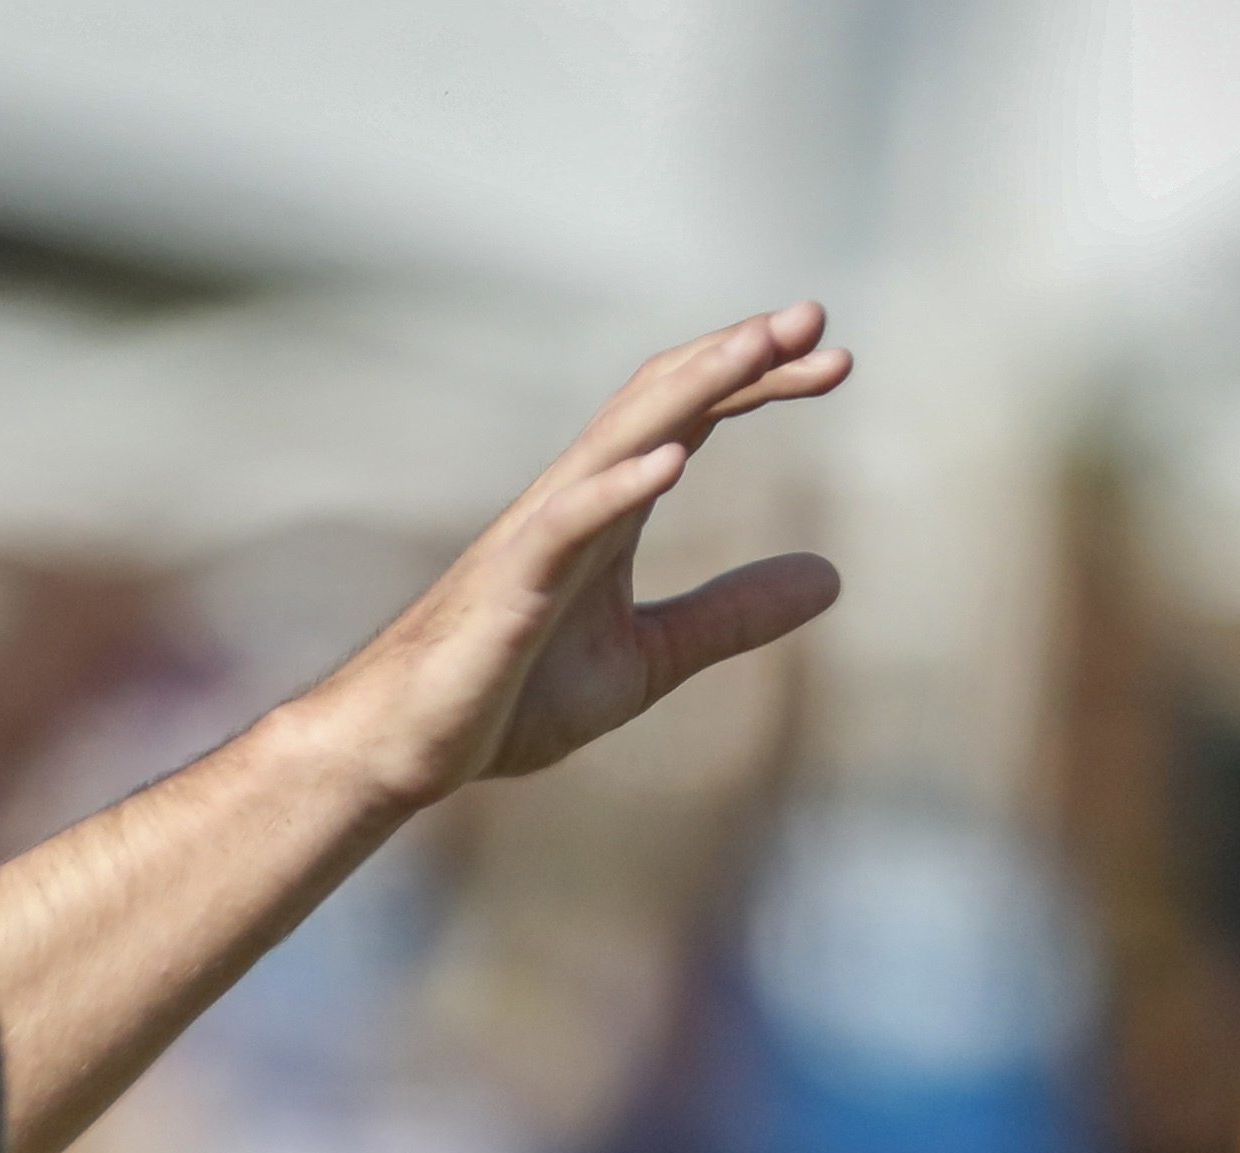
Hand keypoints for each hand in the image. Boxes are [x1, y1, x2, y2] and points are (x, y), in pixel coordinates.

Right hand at [284, 303, 850, 811]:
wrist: (405, 748)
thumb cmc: (507, 699)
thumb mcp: (648, 659)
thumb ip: (730, 616)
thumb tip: (834, 577)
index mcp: (606, 512)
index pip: (690, 420)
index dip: (759, 384)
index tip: (834, 360)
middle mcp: (572, 502)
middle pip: (660, 402)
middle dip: (736, 356)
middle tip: (815, 316)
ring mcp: (535, 537)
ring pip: (618, 438)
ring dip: (691, 388)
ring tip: (758, 348)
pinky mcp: (507, 586)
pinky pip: (565, 524)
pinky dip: (617, 488)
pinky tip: (671, 464)